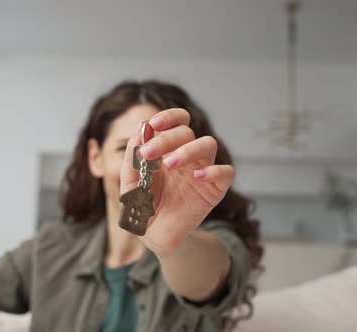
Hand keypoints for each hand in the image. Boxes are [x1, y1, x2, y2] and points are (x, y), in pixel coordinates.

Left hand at [120, 108, 234, 256]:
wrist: (157, 237)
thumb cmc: (144, 207)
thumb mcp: (130, 184)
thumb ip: (132, 159)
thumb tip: (140, 131)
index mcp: (167, 149)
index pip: (176, 121)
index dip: (168, 117)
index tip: (153, 124)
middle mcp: (187, 156)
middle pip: (187, 131)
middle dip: (167, 138)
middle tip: (149, 153)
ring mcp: (203, 170)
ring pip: (208, 144)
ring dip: (188, 149)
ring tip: (169, 164)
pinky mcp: (216, 189)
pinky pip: (227, 172)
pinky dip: (215, 170)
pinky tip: (199, 177)